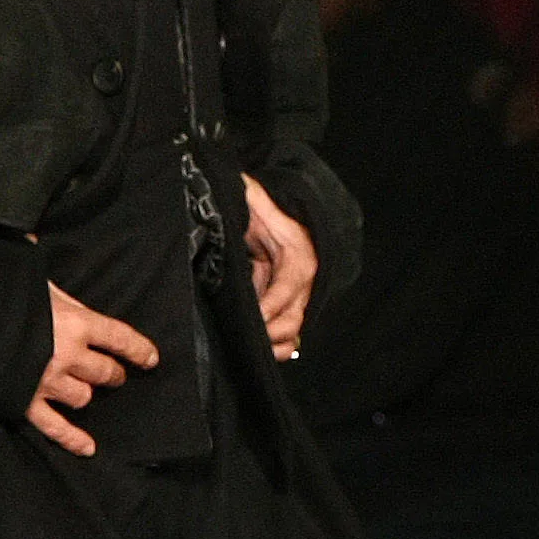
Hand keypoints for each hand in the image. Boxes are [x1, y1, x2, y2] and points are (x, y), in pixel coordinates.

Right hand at [31, 285, 160, 454]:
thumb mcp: (29, 275)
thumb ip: (42, 273)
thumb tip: (32, 243)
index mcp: (75, 322)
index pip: (120, 338)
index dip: (139, 349)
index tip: (151, 358)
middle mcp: (68, 355)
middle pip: (105, 372)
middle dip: (112, 374)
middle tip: (113, 374)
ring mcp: (48, 382)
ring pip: (83, 398)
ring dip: (86, 395)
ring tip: (84, 391)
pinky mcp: (26, 402)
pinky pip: (56, 427)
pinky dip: (73, 439)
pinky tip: (87, 447)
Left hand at [239, 174, 315, 358]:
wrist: (278, 217)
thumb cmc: (265, 210)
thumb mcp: (256, 200)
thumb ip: (250, 195)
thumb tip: (235, 186)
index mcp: (299, 257)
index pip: (288, 288)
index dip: (270, 306)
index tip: (252, 317)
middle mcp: (303, 281)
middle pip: (293, 317)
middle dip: (271, 332)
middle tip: (245, 338)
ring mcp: (296, 296)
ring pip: (293, 330)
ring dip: (276, 344)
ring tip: (254, 350)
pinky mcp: (286, 305)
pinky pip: (288, 332)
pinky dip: (278, 345)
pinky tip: (262, 351)